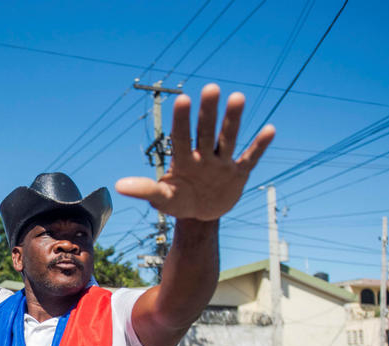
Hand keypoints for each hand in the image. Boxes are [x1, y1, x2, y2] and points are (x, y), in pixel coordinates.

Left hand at [116, 84, 274, 220]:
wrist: (200, 213)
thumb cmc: (177, 201)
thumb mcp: (162, 198)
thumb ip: (145, 190)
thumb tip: (118, 185)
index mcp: (183, 160)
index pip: (181, 137)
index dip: (182, 120)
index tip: (183, 99)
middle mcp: (203, 156)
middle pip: (205, 131)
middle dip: (208, 112)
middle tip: (211, 88)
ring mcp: (221, 163)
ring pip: (228, 138)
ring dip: (233, 119)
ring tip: (238, 96)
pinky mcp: (238, 173)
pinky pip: (250, 158)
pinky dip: (259, 146)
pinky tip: (269, 129)